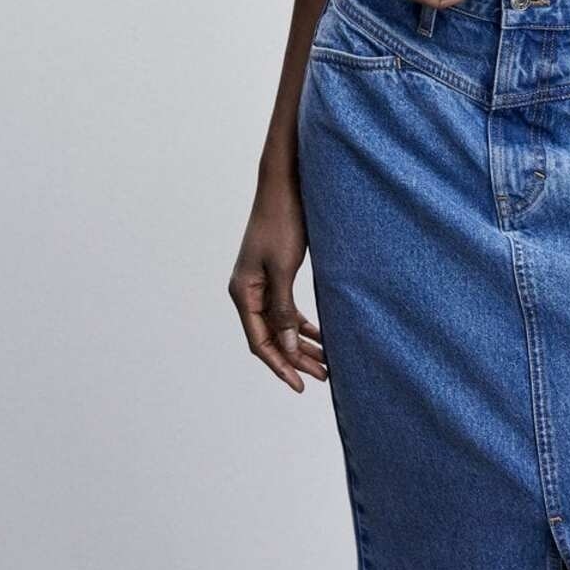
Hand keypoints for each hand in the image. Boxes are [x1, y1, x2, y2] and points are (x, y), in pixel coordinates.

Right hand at [228, 174, 327, 392]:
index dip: (280, 365)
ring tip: (325, 363)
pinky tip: (321, 335)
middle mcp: (248, 291)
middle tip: (322, 377)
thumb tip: (289, 347)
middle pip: (271, 337)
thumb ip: (284, 309)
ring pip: (280, 324)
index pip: (259, 342)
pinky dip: (303, 323)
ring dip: (301, 343)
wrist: (285, 185)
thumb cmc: (282, 222)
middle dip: (296, 358)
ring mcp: (261, 283)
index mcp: (243, 292)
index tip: (299, 385)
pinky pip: (286, 308)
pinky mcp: (275, 273)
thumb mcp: (284, 268)